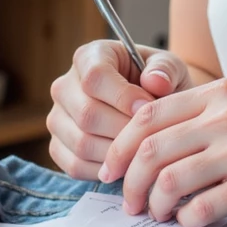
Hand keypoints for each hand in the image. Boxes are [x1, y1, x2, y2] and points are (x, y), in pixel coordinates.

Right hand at [47, 40, 193, 180]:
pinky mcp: (57, 147)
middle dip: (124, 129)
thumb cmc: (159, 84)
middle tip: (150, 135)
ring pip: (81, 143)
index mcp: (89, 56)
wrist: (151, 108)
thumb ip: (166, 69)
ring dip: (117, 153)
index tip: (149, 108)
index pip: (94, 76)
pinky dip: (105, 170)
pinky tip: (127, 162)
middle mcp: (65, 86)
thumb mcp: (170, 68)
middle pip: (86, 114)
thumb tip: (155, 82)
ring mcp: (57, 118)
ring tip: (142, 148)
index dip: (122, 96)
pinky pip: (76, 166)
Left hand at [97, 75, 226, 226]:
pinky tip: (195, 223)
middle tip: (129, 204)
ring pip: (169, 180)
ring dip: (155, 205)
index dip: (121, 147)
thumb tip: (154, 147)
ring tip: (160, 216)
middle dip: (128, 182)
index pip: (148, 114)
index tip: (110, 171)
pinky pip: (201, 208)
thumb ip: (211, 117)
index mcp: (224, 92)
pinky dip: (189, 221)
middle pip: (150, 148)